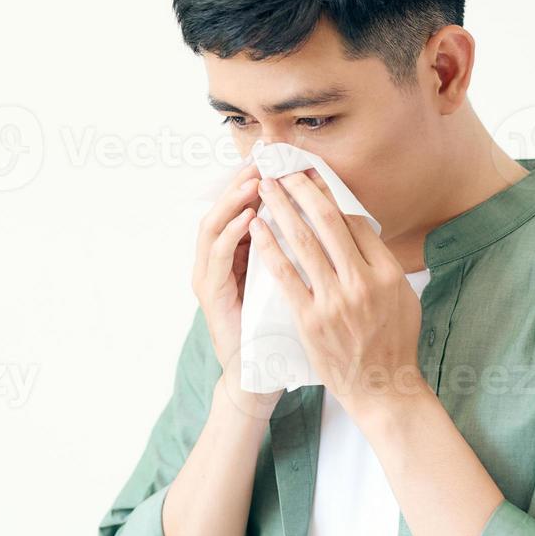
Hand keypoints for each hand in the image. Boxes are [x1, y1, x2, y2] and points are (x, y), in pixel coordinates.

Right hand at [191, 160, 284, 419]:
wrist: (261, 375)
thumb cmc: (279, 330)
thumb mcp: (289, 281)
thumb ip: (294, 250)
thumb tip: (324, 215)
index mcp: (238, 255)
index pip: (242, 207)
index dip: (257, 182)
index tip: (279, 160)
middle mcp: (219, 262)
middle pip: (223, 209)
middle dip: (242, 182)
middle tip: (263, 160)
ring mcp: (210, 278)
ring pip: (213, 227)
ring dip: (233, 201)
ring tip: (254, 181)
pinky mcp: (211, 298)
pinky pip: (218, 259)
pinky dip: (231, 235)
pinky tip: (248, 218)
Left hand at [247, 168, 426, 424]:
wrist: (382, 388)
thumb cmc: (392, 341)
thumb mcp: (401, 295)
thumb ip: (381, 261)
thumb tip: (360, 227)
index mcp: (387, 271)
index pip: (354, 220)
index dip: (329, 192)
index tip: (310, 174)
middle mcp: (362, 282)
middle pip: (328, 222)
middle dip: (302, 190)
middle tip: (282, 170)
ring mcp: (336, 301)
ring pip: (303, 242)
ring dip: (281, 209)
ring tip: (265, 189)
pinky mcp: (310, 320)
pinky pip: (285, 275)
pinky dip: (269, 247)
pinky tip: (256, 228)